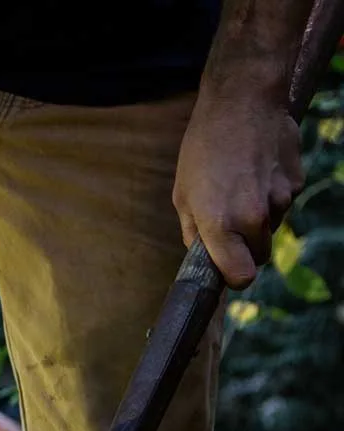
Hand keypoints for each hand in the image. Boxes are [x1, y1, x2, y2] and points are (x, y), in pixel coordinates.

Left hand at [173, 92, 303, 289]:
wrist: (242, 101)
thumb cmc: (203, 149)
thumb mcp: (183, 195)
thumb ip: (193, 233)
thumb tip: (202, 256)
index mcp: (221, 225)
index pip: (241, 277)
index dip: (234, 278)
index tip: (228, 269)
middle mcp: (254, 217)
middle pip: (259, 256)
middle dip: (245, 247)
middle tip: (230, 222)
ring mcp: (280, 200)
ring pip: (272, 229)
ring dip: (259, 219)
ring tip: (241, 187)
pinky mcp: (297, 183)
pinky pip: (284, 204)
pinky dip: (272, 195)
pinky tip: (257, 172)